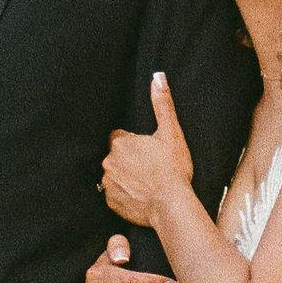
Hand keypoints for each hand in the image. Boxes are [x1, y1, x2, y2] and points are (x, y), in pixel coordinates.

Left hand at [102, 70, 192, 225]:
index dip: (133, 144)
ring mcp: (108, 183)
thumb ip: (162, 104)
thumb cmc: (173, 169)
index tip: (146, 152)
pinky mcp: (111, 202)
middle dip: (128, 160)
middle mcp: (108, 162)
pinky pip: (114, 196)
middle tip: (149, 168)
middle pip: (116, 157)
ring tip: (145, 184)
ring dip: (125, 178)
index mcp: (120, 143)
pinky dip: (124, 196)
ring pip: (114, 176)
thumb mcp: (171, 133)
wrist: (171, 205)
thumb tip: (158, 77)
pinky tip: (140, 196)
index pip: (120, 138)